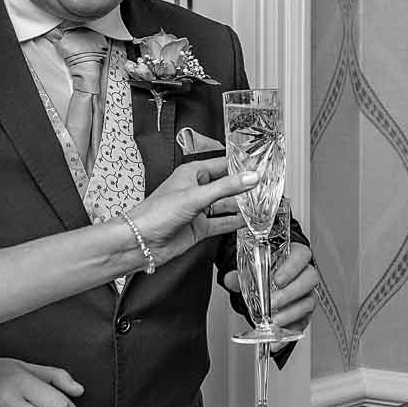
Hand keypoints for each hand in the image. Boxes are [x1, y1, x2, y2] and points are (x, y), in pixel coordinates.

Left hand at [126, 159, 253, 264]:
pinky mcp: (200, 228)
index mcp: (192, 174)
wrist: (140, 241)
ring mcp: (199, 210)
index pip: (223, 165)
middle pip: (227, 186)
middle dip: (245, 188)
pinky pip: (222, 223)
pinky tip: (249, 221)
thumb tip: (249, 177)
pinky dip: (235, 223)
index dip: (242, 166)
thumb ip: (225, 188)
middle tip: (267, 187)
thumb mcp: (195, 196)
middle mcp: (196, 190)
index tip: (261, 166)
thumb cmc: (155, 213)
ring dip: (242, 206)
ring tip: (263, 205)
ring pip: (227, 206)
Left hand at [222, 239, 320, 332]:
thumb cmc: (267, 271)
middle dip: (290, 293)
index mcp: (295, 256)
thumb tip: (229, 278)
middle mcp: (305, 274)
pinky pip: (302, 323)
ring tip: (274, 320)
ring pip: (308, 302)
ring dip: (291, 313)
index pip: (302, 255)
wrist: (269, 284)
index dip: (292, 267)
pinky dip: (289, 333)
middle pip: (309, 279)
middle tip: (273, 302)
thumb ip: (241, 273)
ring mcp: (307, 294)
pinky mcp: (305, 313)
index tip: (277, 279)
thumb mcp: (252, 269)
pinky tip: (277, 339)